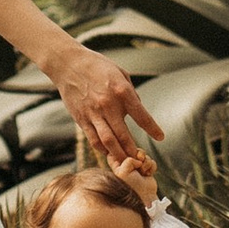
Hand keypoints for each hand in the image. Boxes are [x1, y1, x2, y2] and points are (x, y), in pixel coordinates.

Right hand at [52, 41, 163, 184]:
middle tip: (140, 159)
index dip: (152, 129)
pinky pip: (93, 139)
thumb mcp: (120, 73)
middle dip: (133, 151)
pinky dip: (102, 149)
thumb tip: (138, 110)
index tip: (160, 137)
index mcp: (121, 91)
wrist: (68, 64)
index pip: (141, 116)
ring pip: (107, 142)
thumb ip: (131, 93)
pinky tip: (109, 152)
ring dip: (118, 155)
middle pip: (123, 135)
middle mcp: (108, 105)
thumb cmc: (97, 66)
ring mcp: (93, 113)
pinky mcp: (81, 119)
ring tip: (125, 162)